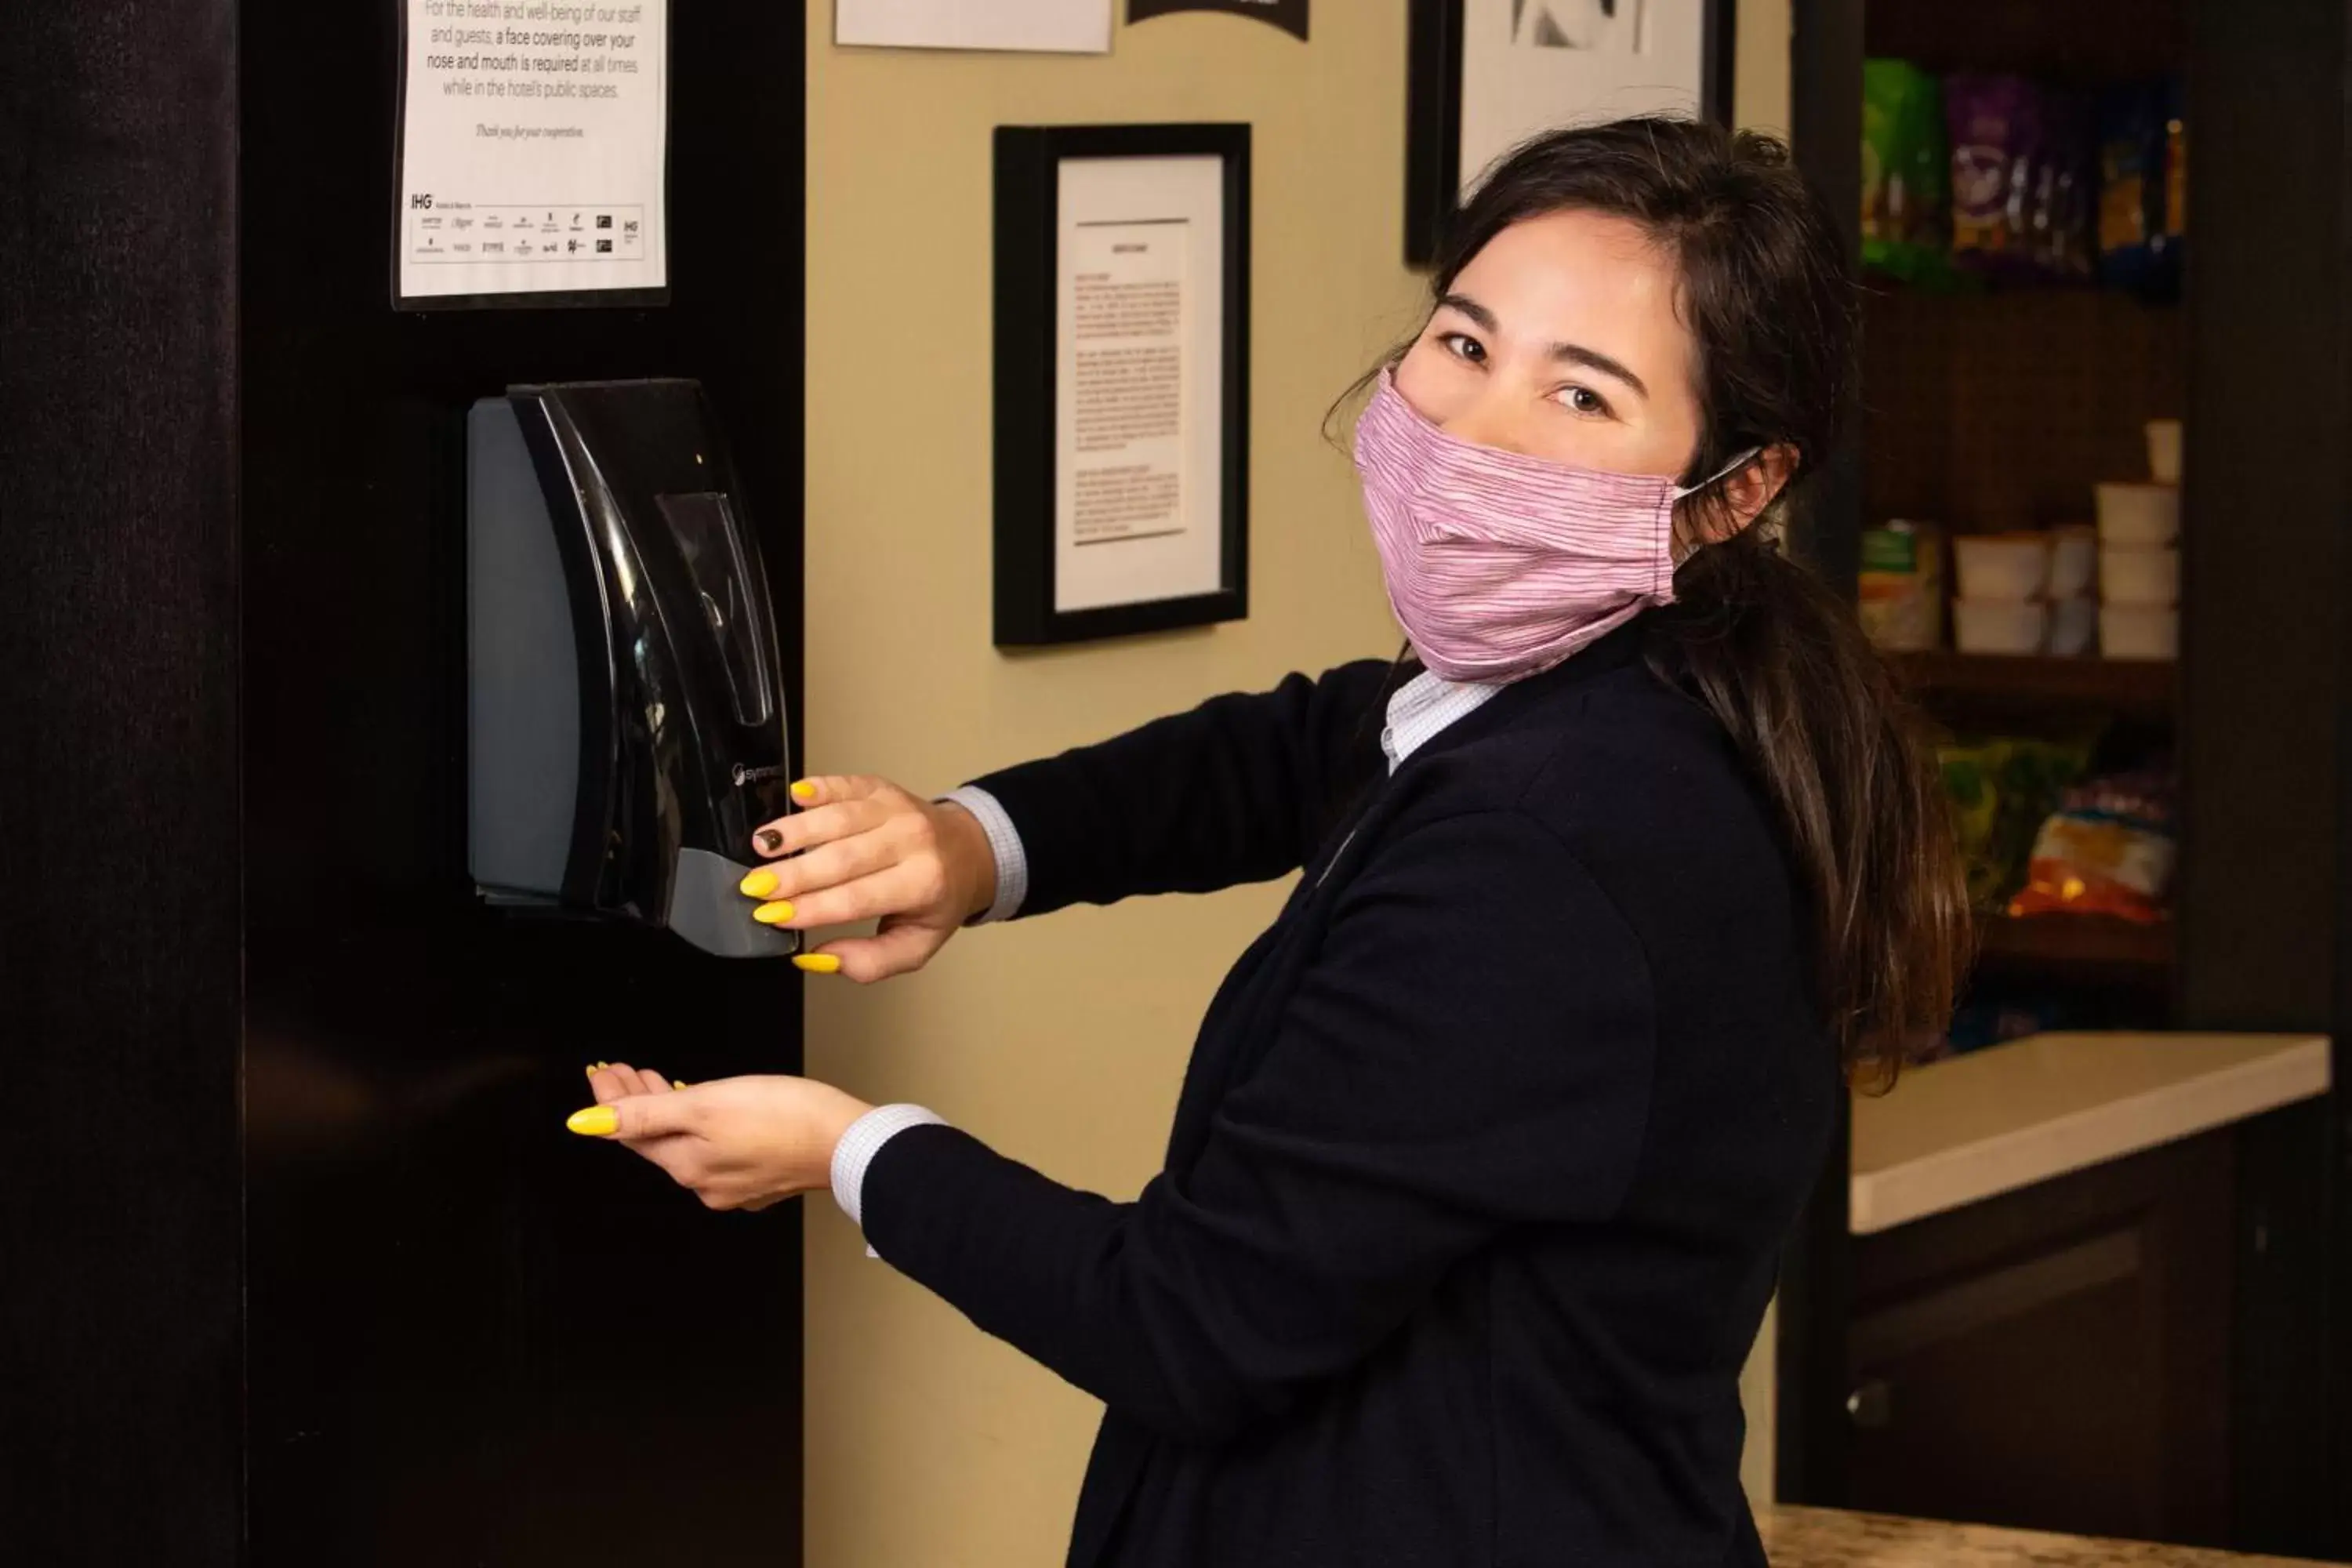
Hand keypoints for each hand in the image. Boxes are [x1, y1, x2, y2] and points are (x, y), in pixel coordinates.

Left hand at [570, 1062, 873, 1210]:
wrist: (850, 1142)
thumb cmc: (787, 1118)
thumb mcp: (705, 1103)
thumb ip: (644, 1113)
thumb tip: (586, 1124)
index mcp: (687, 1165)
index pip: (631, 1131)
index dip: (611, 1099)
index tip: (602, 1070)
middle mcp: (706, 1183)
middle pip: (656, 1139)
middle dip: (635, 1102)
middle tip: (622, 1070)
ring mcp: (736, 1184)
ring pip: (686, 1144)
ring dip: (667, 1112)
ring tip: (656, 1082)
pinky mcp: (764, 1177)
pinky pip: (718, 1150)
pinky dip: (702, 1126)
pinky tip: (707, 1109)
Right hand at [738, 776, 997, 982]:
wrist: (968, 851)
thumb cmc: (936, 900)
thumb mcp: (915, 946)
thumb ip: (869, 961)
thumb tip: (818, 957)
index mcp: (922, 884)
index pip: (855, 898)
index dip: (811, 908)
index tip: (773, 915)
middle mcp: (912, 841)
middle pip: (842, 858)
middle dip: (794, 874)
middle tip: (755, 886)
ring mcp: (897, 809)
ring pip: (839, 818)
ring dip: (796, 830)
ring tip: (762, 845)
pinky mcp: (882, 788)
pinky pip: (847, 784)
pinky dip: (821, 787)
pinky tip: (795, 795)